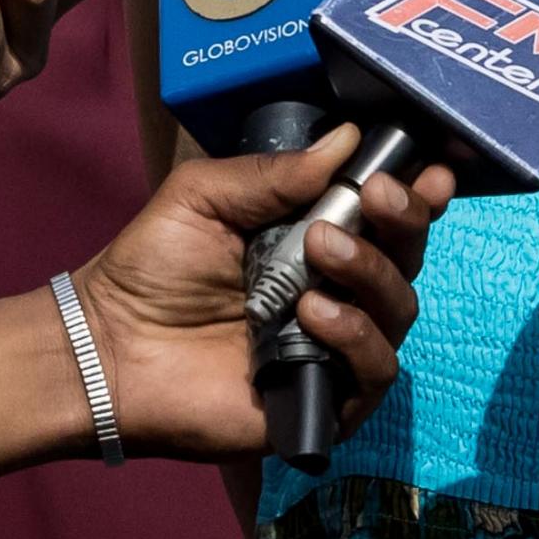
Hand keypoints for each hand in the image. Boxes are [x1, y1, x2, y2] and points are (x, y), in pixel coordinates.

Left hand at [71, 130, 444, 459]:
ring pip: (398, 312)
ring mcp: (334, 349)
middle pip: (406, 260)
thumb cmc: (150, 269)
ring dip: (371, 274)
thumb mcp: (204, 198)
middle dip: (402, 223)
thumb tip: (346, 139)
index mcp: (315, 243)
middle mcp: (337, 294)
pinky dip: (356, 338)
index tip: (429, 171)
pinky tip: (312, 316)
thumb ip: (274, 174)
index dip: (417, 196)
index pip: (387, 220)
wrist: (109, 346)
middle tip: (373, 199)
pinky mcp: (325, 400)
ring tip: (320, 254)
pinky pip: (376, 372)